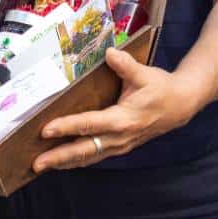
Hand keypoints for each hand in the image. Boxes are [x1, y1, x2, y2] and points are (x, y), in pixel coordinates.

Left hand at [33, 48, 199, 172]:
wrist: (181, 105)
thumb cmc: (161, 88)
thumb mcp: (145, 74)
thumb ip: (125, 65)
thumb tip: (109, 52)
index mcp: (123, 119)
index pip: (90, 125)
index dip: (67, 127)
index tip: (46, 130)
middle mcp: (120, 137)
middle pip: (85, 150)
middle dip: (59, 158)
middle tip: (36, 163)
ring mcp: (120, 145)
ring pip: (89, 157)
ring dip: (65, 163)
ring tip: (42, 166)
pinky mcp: (120, 146)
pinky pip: (95, 156)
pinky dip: (77, 160)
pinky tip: (62, 161)